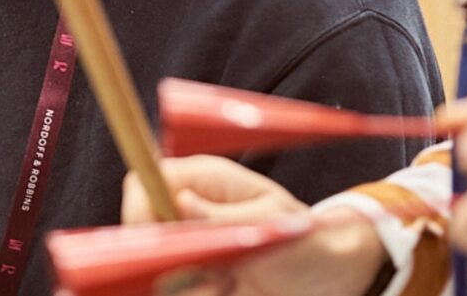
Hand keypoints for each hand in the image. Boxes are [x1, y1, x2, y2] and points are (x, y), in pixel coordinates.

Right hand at [121, 156, 386, 295]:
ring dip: (186, 287)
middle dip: (162, 261)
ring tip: (227, 286)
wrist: (328, 280)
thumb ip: (222, 217)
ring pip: (154, 271)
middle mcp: (186, 213)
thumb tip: (179, 201)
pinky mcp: (193, 281)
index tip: (155, 243)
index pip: (144, 182)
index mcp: (203, 181)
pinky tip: (227, 293)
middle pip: (139, 232)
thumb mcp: (270, 227)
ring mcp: (187, 248)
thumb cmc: (305, 241)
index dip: (138, 210)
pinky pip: (175, 292)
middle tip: (208, 275)